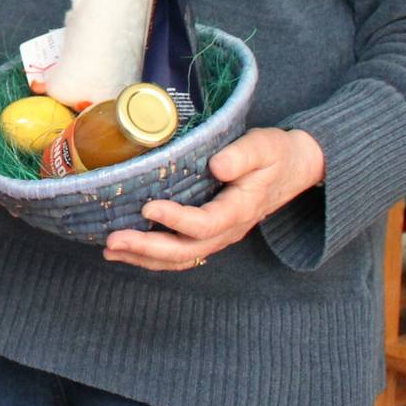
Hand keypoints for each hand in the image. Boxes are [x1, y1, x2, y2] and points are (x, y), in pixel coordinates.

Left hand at [103, 127, 324, 270]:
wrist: (294, 168)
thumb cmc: (276, 154)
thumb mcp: (264, 146)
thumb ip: (242, 156)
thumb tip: (218, 166)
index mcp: (240, 209)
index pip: (205, 224)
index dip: (176, 220)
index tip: (147, 207)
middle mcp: (228, 230)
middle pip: (186, 250)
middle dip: (147, 248)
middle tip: (113, 240)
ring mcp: (219, 236)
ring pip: (181, 258)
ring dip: (144, 258)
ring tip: (110, 250)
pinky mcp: (210, 233)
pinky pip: (181, 253)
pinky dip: (152, 256)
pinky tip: (127, 251)